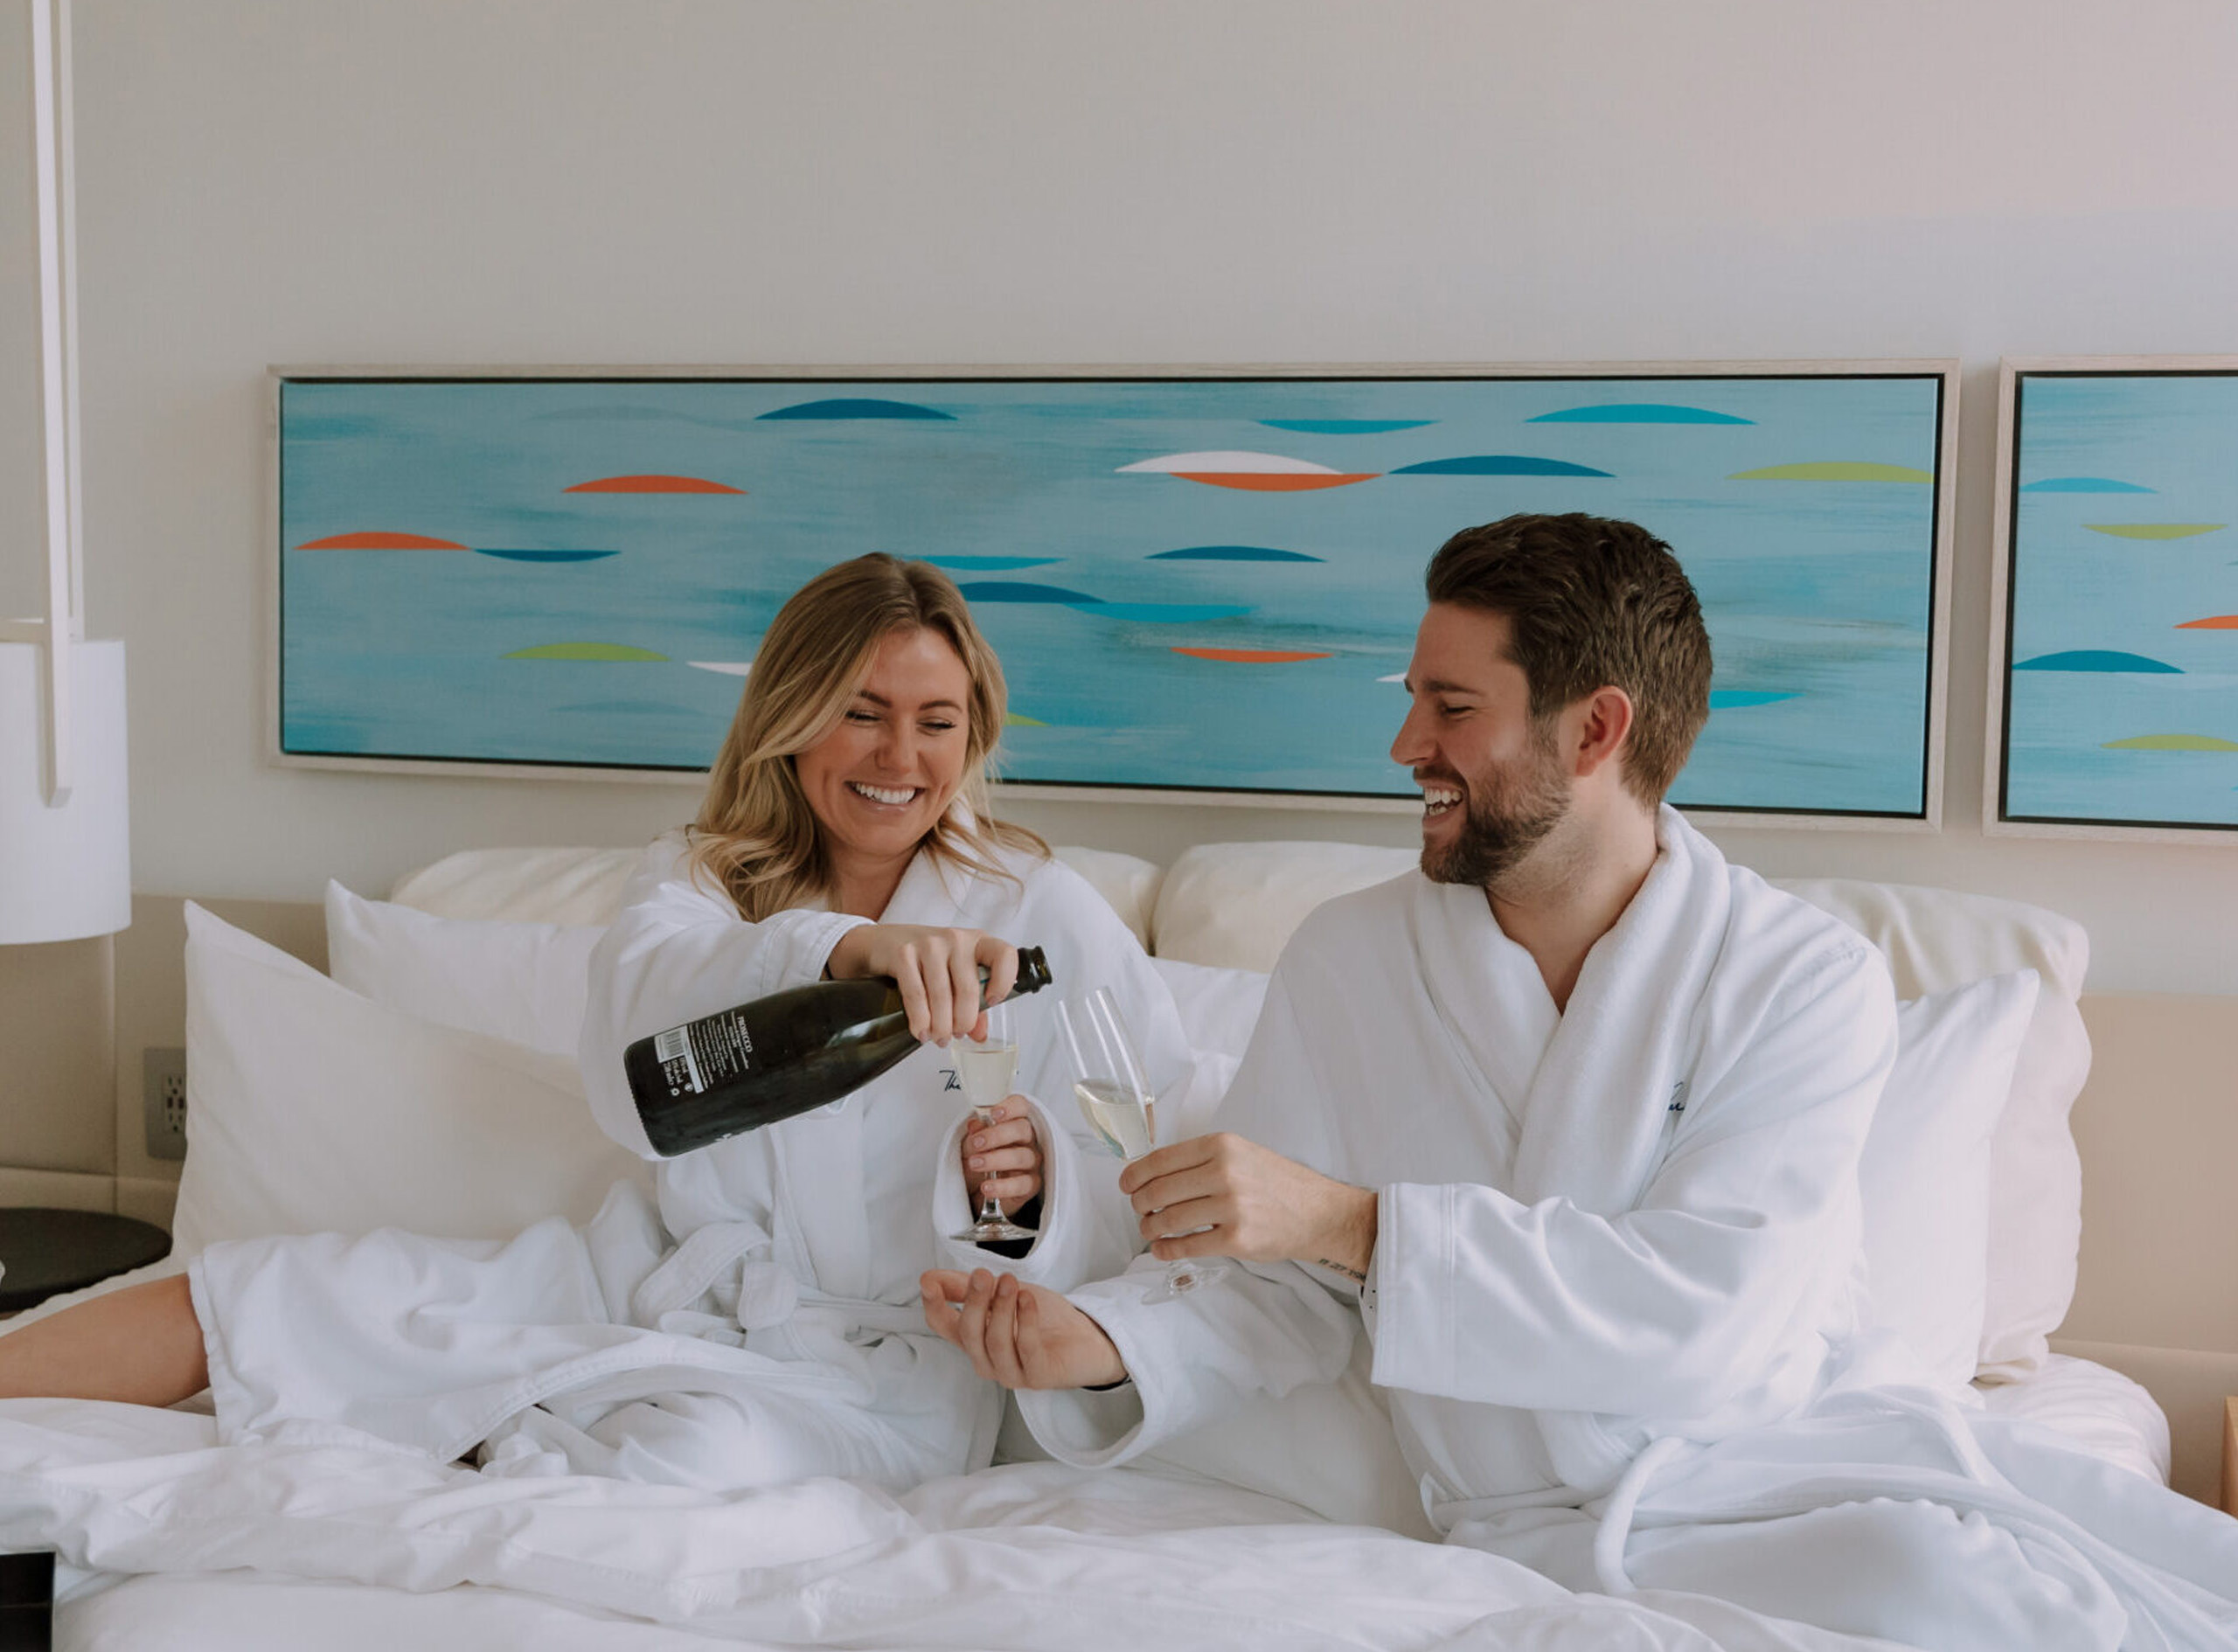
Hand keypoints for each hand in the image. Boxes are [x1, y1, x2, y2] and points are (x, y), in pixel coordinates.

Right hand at [825, 924, 1017, 1044]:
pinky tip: (921, 1031)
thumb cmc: (927, 961)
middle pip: (969, 989)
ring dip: (940, 1026)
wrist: (883, 942)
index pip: (1004, 955)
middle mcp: (956, 939)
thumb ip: (973, 1003)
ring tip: (938, 1038)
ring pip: (941, 996)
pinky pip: (916, 995)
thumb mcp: (954, 974)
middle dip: (962, 1022)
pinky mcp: (904, 954)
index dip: (1004, 981)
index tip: (992, 1002)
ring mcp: (929, 944)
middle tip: (955, 1035)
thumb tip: (980, 1035)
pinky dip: (920, 1019)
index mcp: (977, 942)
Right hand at [919, 1268, 1126, 1389]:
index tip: (928, 1282)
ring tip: (1010, 1282)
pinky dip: (1026, 1321)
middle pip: (968, 1334)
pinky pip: (1027, 1349)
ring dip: (1001, 1309)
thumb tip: (929, 1277)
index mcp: (975, 1339)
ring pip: (995, 1343)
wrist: (1085, 1337)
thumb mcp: (1002, 1292)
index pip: (943, 1326)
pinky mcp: (1038, 1376)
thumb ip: (966, 1286)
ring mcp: (1011, 1372)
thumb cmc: (1042, 1317)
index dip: (933, 1306)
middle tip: (983, 1275)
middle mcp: (987, 1359)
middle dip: (974, 1302)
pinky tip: (1029, 1299)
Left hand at [961, 1098, 1040, 1215]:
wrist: (976, 1191)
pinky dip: (1002, 1186)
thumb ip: (975, 1135)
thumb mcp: (971, 1146)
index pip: (1021, 1107)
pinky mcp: (1031, 1186)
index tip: (994, 1113)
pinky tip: (986, 1187)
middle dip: (997, 1135)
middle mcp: (1027, 1140)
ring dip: (995, 1160)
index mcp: (1013, 1123)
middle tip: (976, 1143)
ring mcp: (1031, 1163)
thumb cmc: (979, 1160)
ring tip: (975, 1164)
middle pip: (1023, 1129)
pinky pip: (1022, 1184)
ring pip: (1022, 1157)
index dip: (1011, 1107)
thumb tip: (975, 1125)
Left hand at [1119, 1132, 1376, 1279]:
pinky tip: (1163, 1248)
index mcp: (1221, 1145)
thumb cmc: (1276, 1182)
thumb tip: (1152, 1174)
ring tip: (1151, 1231)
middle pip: (1158, 1191)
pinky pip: (1186, 1246)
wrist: (1317, 1212)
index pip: (1160, 1159)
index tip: (1125, 1186)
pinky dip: (1166, 1249)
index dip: (1134, 1175)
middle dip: (1139, 1205)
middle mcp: (1224, 1172)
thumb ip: (1201, 1160)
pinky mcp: (1236, 1239)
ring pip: (1168, 1220)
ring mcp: (1231, 1207)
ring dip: (1150, 1229)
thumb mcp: (1240, 1153)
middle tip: (1139, 1212)